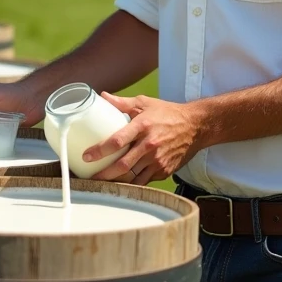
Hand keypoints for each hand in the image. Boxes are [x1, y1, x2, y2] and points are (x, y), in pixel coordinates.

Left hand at [83, 92, 205, 185]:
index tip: (86, 156)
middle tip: (90, 178)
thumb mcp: (145, 103)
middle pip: (122, 165)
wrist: (195, 126)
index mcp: (142, 126)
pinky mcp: (164, 170)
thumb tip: (103, 96)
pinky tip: (122, 184)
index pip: (117, 141)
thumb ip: (122, 102)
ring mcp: (157, 160)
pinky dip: (132, 183)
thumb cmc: (168, 113)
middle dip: (104, 174)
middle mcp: (149, 145)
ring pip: (132, 177)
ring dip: (116, 182)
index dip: (99, 150)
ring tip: (102, 185)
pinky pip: (144, 181)